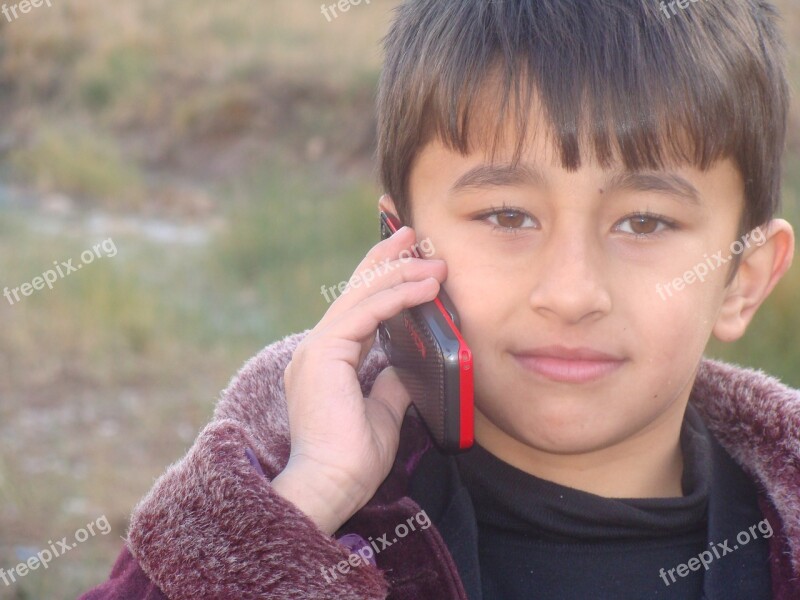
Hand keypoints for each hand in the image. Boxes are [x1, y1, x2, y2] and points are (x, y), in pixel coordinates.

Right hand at [272, 225, 446, 533]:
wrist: (331, 486)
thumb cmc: (352, 458)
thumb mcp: (382, 411)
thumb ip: (391, 383)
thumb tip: (410, 366)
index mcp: (326, 361)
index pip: (354, 308)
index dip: (379, 279)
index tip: (405, 258)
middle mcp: (316, 349)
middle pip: (354, 291)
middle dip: (385, 260)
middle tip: (412, 235)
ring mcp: (316, 350)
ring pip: (360, 296)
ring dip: (399, 273)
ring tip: (431, 260)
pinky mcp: (324, 354)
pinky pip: (366, 313)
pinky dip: (397, 296)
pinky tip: (424, 286)